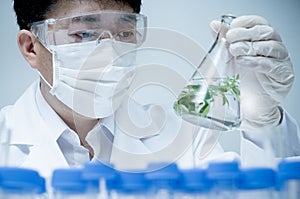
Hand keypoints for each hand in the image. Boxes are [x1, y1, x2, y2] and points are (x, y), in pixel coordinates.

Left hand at [210, 15, 293, 129]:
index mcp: (261, 42)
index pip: (259, 23)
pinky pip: (273, 65)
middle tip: (231, 39)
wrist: (247, 109)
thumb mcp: (228, 59)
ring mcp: (280, 62)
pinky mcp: (283, 77)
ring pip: (273, 46)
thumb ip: (224, 42)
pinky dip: (257, 62)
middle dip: (247, 34)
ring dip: (251, 47)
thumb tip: (214, 25)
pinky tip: (243, 62)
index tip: (231, 27)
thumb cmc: (239, 84)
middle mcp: (273, 49)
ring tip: (236, 52)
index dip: (246, 23)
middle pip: (267, 32)